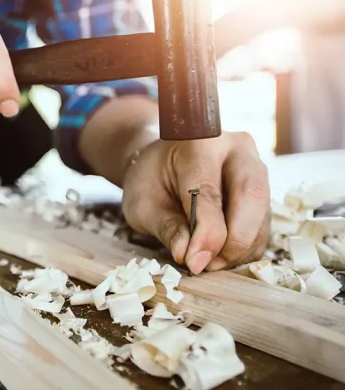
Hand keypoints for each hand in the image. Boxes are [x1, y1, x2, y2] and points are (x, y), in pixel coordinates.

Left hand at [121, 132, 270, 273]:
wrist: (161, 163)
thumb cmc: (149, 180)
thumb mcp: (143, 205)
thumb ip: (167, 228)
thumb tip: (191, 257)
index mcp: (199, 141)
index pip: (209, 192)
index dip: (207, 233)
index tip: (195, 262)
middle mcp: (236, 148)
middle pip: (251, 196)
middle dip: (234, 240)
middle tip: (208, 265)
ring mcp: (255, 166)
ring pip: (262, 213)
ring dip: (240, 247)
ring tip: (208, 261)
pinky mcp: (263, 189)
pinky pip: (263, 224)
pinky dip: (245, 247)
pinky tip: (219, 253)